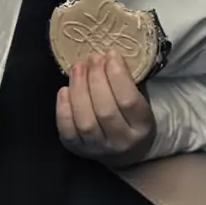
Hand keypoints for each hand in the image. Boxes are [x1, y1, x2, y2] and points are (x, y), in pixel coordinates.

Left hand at [56, 50, 155, 167]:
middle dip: (96, 79)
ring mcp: (99, 149)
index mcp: (142, 126)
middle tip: (92, 58)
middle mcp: (122, 141)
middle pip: (105, 111)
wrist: (126, 149)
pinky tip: (64, 90)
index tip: (111, 54)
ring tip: (78, 68)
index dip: (117, 75)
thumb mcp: (140, 96)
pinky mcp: (78, 150)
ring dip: (78, 89)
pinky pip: (68, 131)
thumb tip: (107, 55)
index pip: (128, 101)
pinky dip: (63, 109)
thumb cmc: (131, 113)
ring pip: (85, 122)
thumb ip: (126, 79)